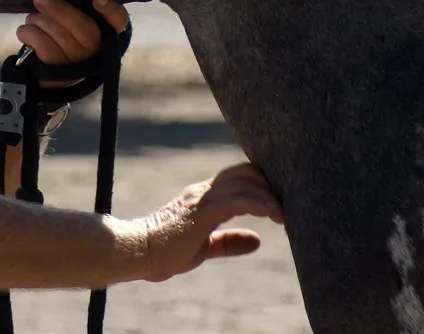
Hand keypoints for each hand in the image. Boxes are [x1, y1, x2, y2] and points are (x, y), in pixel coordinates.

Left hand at [15, 0, 129, 86]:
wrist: (52, 70)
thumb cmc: (66, 35)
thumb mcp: (76, 19)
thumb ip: (76, 6)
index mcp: (106, 31)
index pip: (119, 20)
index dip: (110, 10)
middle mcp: (96, 50)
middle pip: (82, 28)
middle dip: (58, 10)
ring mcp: (77, 63)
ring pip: (58, 35)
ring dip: (39, 21)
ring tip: (33, 18)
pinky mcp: (57, 72)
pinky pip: (42, 46)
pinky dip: (29, 33)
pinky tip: (26, 30)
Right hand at [131, 163, 283, 282]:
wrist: (137, 251)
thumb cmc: (165, 251)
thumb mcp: (204, 248)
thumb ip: (229, 242)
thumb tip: (257, 241)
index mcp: (203, 196)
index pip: (238, 176)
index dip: (260, 183)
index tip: (278, 200)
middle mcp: (204, 191)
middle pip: (245, 172)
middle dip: (269, 184)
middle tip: (286, 205)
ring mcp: (203, 198)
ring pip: (245, 183)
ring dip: (269, 196)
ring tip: (284, 214)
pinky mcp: (203, 211)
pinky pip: (239, 201)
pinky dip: (260, 205)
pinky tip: (275, 215)